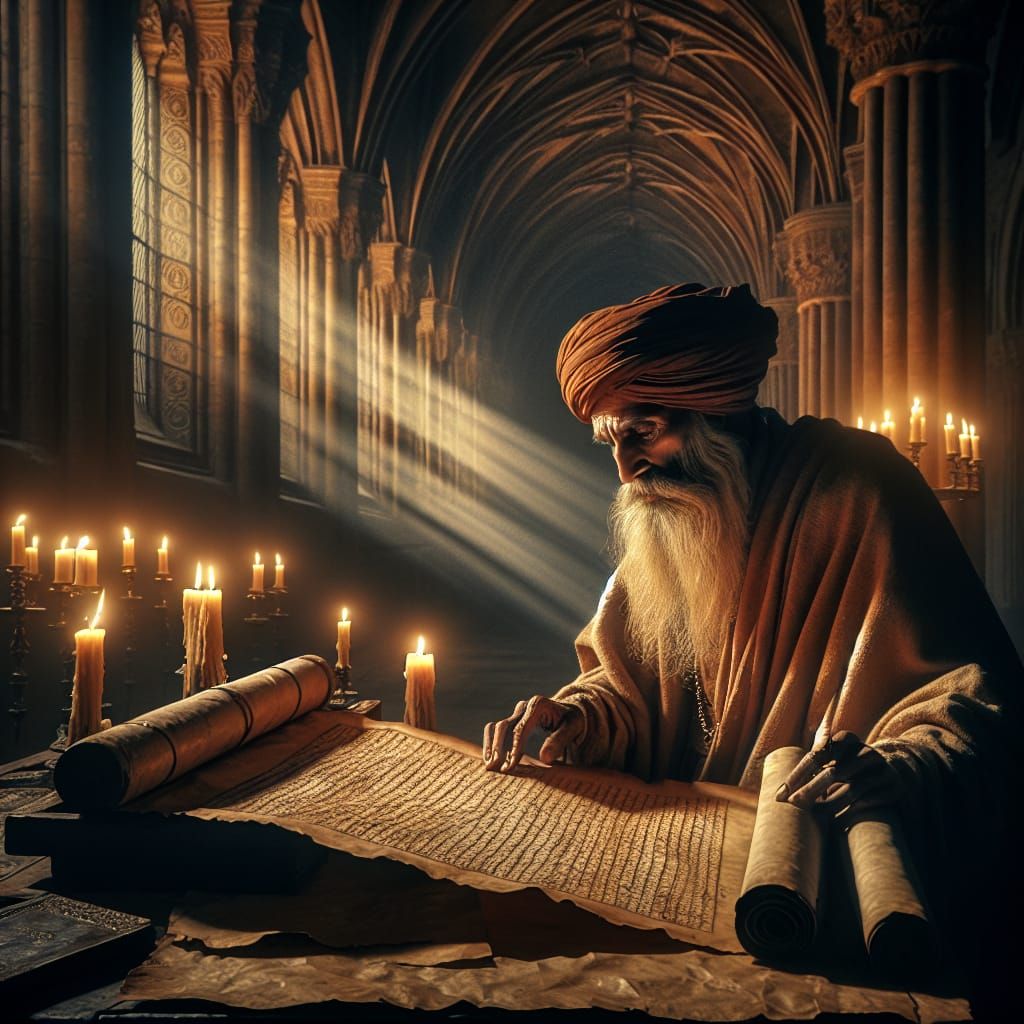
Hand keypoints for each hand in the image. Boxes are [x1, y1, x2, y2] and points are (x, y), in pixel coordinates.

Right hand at [482, 696, 583, 773]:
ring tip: (489, 764)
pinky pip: (496, 728)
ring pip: (497, 727)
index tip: (510, 766)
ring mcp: (517, 713)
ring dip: (491, 746)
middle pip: (504, 726)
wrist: (571, 712)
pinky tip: (489, 757)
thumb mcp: (573, 728)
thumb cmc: (574, 721)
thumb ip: (559, 740)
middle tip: (494, 767)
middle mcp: (524, 706)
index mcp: (538, 705)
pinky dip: (490, 741)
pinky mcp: (514, 720)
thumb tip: (545, 758)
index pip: (521, 729)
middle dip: (498, 748)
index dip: (514, 748)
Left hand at [775, 731, 902, 818]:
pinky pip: (870, 801)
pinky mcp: (893, 786)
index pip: (817, 756)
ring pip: (852, 790)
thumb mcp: (834, 757)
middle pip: (833, 772)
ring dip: (831, 805)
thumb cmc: (849, 765)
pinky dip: (852, 811)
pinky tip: (838, 822)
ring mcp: (881, 768)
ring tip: (814, 818)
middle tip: (794, 805)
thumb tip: (780, 794)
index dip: (798, 775)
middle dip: (811, 790)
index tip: (782, 794)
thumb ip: (812, 767)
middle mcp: (865, 751)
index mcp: (846, 738)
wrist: (891, 769)